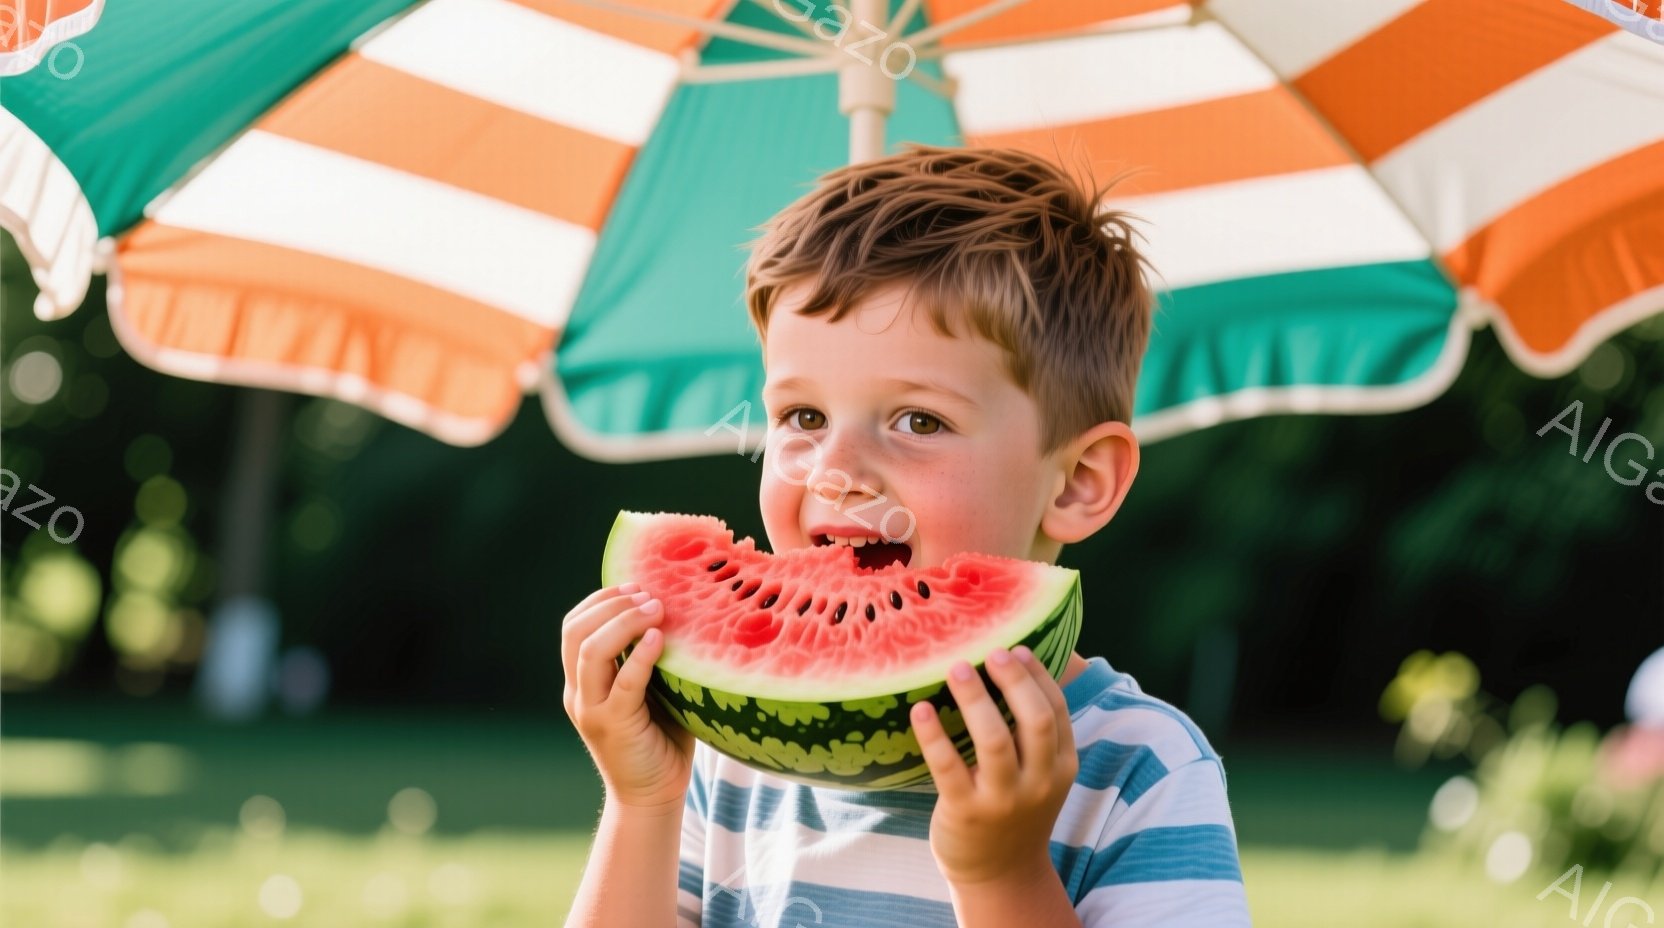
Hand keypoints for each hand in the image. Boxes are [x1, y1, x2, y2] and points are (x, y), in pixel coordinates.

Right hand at [561, 583, 694, 812]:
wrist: (653, 796)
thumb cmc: (661, 738)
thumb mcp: (651, 689)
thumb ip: (650, 658)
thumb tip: (679, 612)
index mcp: (582, 682)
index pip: (574, 627)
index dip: (600, 600)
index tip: (634, 585)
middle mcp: (578, 693)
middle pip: (575, 632)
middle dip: (611, 604)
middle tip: (648, 595)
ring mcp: (592, 710)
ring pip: (590, 651)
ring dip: (624, 622)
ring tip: (655, 609)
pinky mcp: (613, 727)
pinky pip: (623, 683)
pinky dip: (640, 656)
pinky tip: (659, 639)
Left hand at [911, 646, 1077, 886]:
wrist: (1000, 873)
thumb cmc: (1016, 808)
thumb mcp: (1041, 774)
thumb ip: (1036, 732)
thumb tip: (1015, 664)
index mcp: (1062, 767)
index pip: (1056, 711)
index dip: (1037, 676)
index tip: (1015, 649)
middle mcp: (1038, 782)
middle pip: (1034, 720)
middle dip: (1013, 681)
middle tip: (990, 652)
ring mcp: (1003, 799)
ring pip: (994, 740)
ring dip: (975, 699)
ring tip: (956, 668)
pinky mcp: (965, 811)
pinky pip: (948, 766)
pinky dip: (933, 735)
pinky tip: (920, 710)